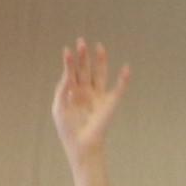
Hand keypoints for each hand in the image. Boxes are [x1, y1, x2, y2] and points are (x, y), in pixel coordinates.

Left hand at [50, 38, 128, 155]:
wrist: (81, 144)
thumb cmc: (67, 128)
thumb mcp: (59, 107)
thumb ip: (62, 90)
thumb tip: (67, 75)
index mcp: (73, 92)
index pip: (72, 72)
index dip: (69, 61)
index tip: (67, 50)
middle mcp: (86, 91)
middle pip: (86, 69)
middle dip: (83, 56)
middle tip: (81, 41)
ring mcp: (98, 96)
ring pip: (100, 74)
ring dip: (101, 61)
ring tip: (99, 46)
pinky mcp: (110, 103)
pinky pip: (118, 89)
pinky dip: (123, 79)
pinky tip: (126, 68)